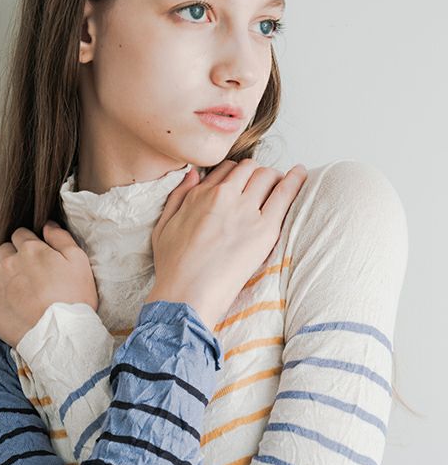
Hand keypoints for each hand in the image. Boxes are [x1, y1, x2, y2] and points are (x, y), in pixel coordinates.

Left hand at [0, 222, 98, 347]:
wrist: (60, 335)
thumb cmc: (73, 301)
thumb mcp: (79, 262)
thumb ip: (62, 239)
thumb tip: (48, 225)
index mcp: (31, 250)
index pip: (21, 235)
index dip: (28, 242)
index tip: (34, 253)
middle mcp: (9, 264)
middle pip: (3, 250)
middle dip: (12, 257)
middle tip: (25, 272)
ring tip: (5, 283)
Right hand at [144, 158, 307, 330]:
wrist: (186, 295)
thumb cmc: (173, 269)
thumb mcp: (162, 227)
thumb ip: (177, 197)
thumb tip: (193, 175)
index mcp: (199, 195)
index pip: (226, 170)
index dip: (236, 176)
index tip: (242, 185)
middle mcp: (222, 196)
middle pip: (248, 169)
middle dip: (257, 176)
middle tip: (264, 189)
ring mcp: (244, 210)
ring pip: (267, 176)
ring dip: (274, 179)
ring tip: (280, 188)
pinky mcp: (264, 228)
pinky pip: (285, 193)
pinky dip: (296, 180)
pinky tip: (301, 174)